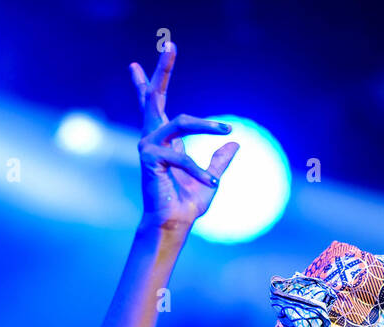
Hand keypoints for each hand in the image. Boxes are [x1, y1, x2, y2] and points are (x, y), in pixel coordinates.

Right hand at [130, 41, 238, 231]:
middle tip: (170, 44)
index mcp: (165, 137)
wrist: (174, 224)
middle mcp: (152, 137)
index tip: (164, 50)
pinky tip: (212, 183)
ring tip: (226, 130)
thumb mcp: (211, 177)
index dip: (160, 76)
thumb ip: (220, 160)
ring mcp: (148, 146)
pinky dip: (200, 171)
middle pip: (154, 95)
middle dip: (162, 70)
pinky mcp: (150, 159)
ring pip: (179, 120)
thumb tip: (235, 143)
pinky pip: (182, 157)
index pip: (159, 101)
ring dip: (206, 124)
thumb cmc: (187, 203)